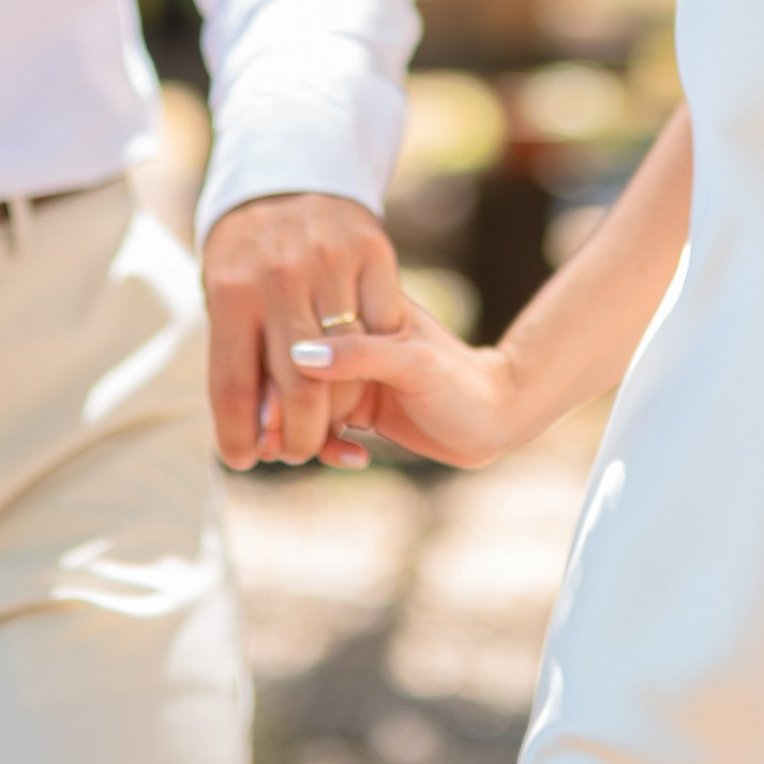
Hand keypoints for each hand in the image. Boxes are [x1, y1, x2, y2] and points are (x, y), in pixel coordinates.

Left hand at [203, 192, 405, 470]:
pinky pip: (381, 332)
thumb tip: (255, 439)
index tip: (245, 462)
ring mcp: (328, 262)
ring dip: (337, 412)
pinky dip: (371, 364)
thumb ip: (240, 361)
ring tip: (328, 423)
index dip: (238, 439)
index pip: (232, 389)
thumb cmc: (247, 259)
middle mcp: (278, 277)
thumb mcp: (226, 299)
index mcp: (229, 293)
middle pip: (294, 389)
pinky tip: (361, 374)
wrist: (287, 174)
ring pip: (344, 368)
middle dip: (297, 439)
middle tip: (297, 452)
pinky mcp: (373, 251)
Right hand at [287, 299, 523, 469]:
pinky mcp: (352, 404)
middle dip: (275, 409)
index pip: (297, 332)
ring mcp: (348, 372)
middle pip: (288, 368)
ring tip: (300, 455)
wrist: (495, 418)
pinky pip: (316, 423)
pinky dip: (323, 444)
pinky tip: (354, 456)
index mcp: (359, 307)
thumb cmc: (462, 383)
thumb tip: (300, 354)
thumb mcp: (416, 364)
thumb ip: (362, 355)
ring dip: (292, 431)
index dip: (276, 372)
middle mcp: (347, 337)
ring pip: (295, 399)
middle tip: (274, 445)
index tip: (269, 409)